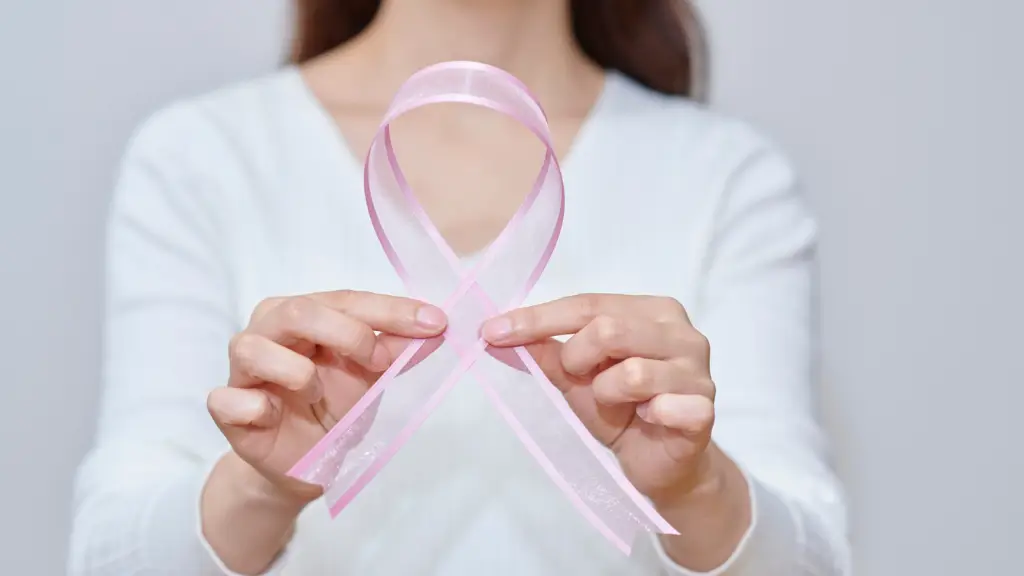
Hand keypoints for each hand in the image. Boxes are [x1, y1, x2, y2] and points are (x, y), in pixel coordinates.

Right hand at [206, 290, 447, 504]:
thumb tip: (434, 326)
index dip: (391, 311)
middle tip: (378, 363)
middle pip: (297, 311)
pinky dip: (256, 405)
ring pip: (252, 348)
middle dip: (347, 333)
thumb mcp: (372, 376)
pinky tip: (273, 414)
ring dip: (297, 373)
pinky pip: (227, 398)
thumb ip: (397, 349)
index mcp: (305, 313)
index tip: (434, 323)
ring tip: (316, 395)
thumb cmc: (334, 407)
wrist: (307, 463)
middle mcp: (269, 330)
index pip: (346, 299)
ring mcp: (242, 368)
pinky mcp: (225, 407)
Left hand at [481, 294, 716, 505]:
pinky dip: (646, 414)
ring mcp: (698, 370)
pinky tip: (648, 419)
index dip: (537, 318)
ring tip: (618, 404)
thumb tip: (503, 331)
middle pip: (609, 329)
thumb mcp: (577, 380)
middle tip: (581, 380)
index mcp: (652, 311)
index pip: (589, 304)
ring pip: (633, 371)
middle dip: (578, 359)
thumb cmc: (622, 411)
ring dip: (608, 393)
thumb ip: (549, 352)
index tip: (492, 332)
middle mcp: (682, 332)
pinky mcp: (704, 409)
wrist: (661, 465)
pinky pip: (665, 405)